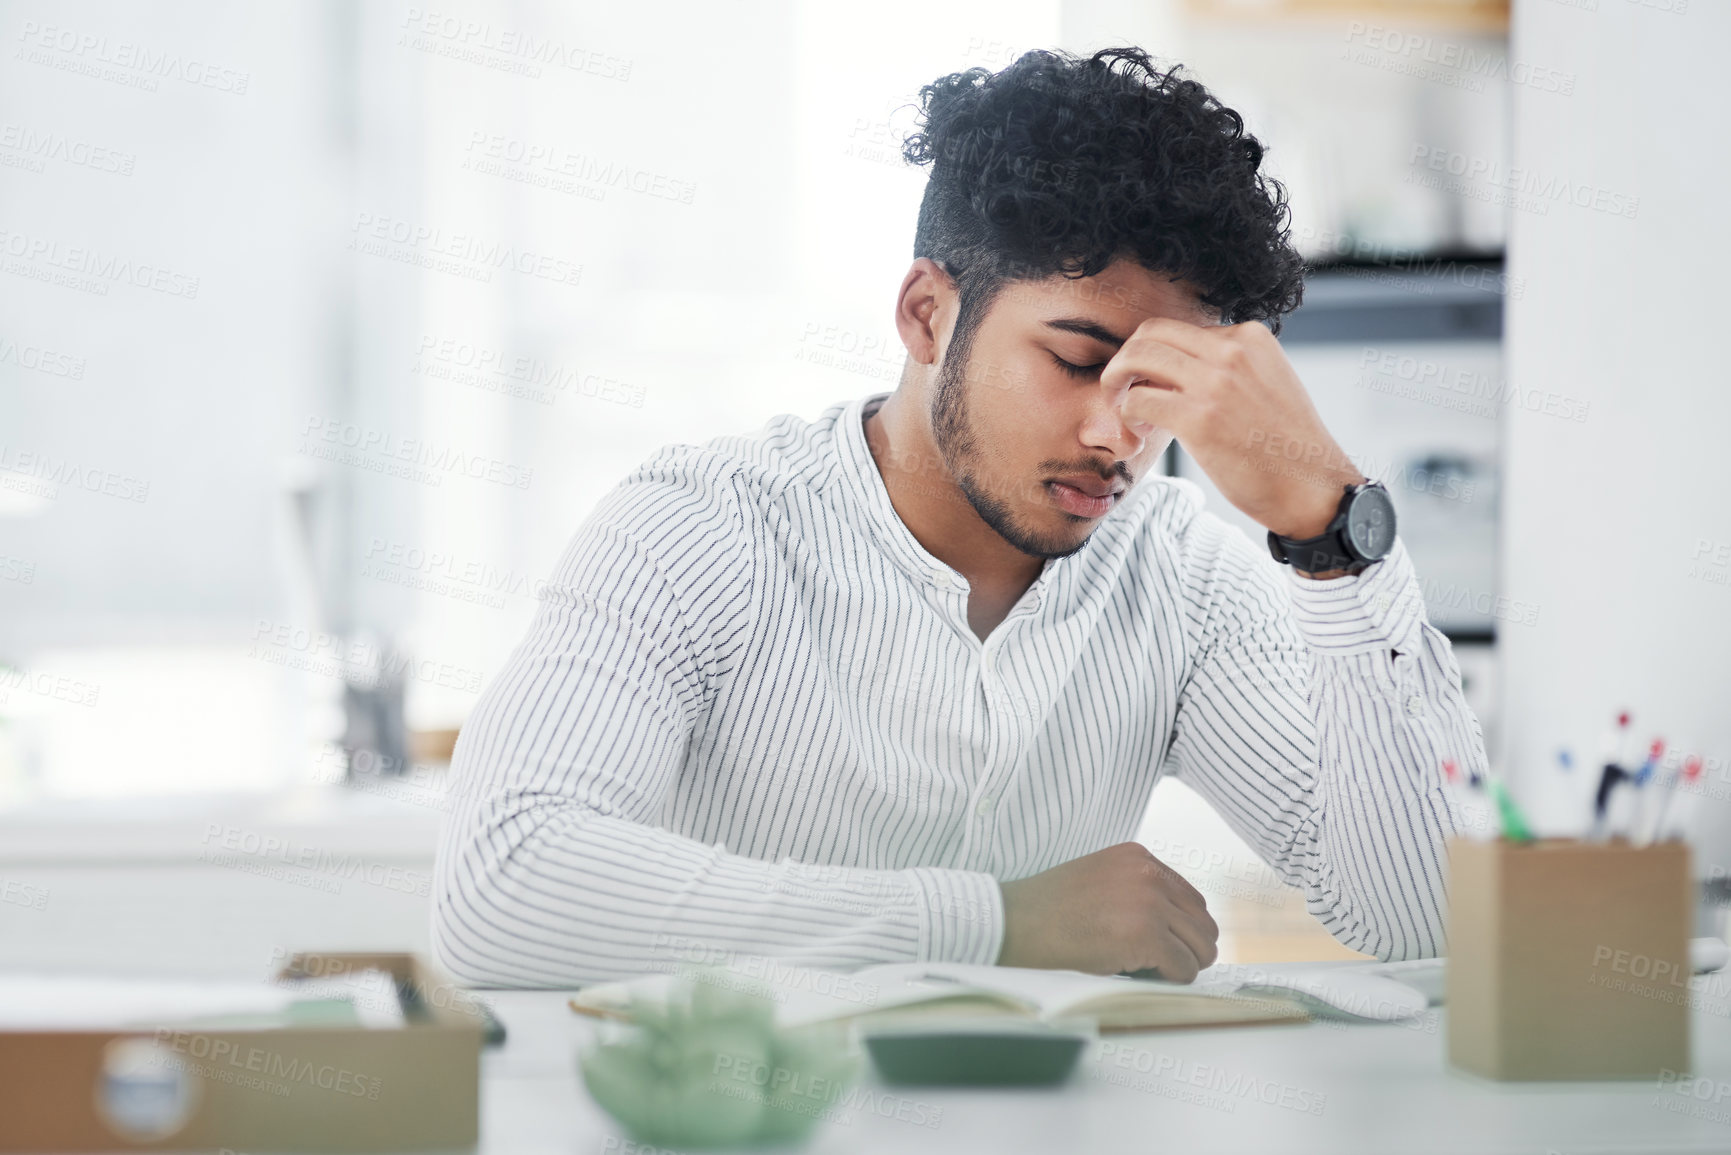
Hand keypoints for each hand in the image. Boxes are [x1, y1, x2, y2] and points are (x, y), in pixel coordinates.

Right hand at [996, 842, 1219, 981]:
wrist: (1016, 923)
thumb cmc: (1048, 911)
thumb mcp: (1099, 881)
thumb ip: (1136, 891)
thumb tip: (1175, 928)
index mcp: (1139, 858)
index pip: (1191, 899)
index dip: (1182, 929)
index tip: (1165, 946)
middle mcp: (1149, 873)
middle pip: (1203, 922)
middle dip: (1188, 949)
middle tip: (1161, 966)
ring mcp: (1150, 902)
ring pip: (1199, 947)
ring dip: (1180, 965)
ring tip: (1147, 970)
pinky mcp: (1146, 933)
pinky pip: (1183, 968)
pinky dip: (1170, 980)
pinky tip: (1140, 976)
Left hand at [1099, 318, 1363, 539]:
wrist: (1313, 488)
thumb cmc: (1285, 447)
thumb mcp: (1266, 382)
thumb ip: (1227, 367)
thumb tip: (1176, 369)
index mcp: (1250, 337)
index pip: (1178, 329)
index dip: (1155, 356)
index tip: (1153, 385)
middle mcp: (1232, 350)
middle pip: (1149, 334)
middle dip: (1125, 360)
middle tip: (1120, 390)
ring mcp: (1215, 383)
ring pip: (1136, 358)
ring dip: (1116, 382)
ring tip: (1123, 410)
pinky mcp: (1198, 418)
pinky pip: (1137, 400)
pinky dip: (1127, 415)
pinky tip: (1140, 432)